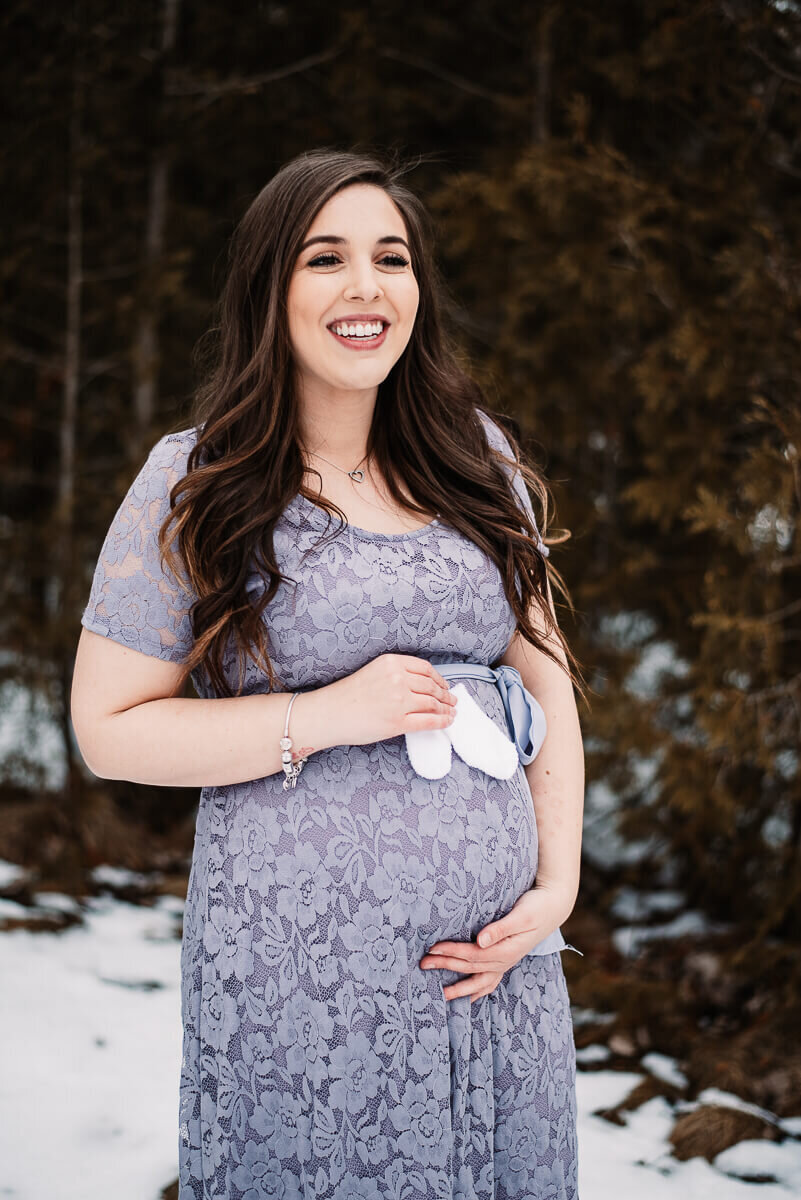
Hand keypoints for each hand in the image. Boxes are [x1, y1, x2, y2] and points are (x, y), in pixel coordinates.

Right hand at [324, 653, 456, 746]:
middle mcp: (398, 679)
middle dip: (445, 695)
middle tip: (452, 700)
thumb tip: (421, 684)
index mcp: (392, 663)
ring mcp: (399, 701)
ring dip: (446, 708)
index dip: (439, 678)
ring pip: (433, 703)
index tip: (444, 685)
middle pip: (432, 686)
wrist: (329, 714)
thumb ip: (397, 674)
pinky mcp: (398, 722)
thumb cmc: (347, 695)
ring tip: (451, 711)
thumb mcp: (374, 672)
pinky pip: (428, 721)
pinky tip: (447, 722)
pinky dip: (442, 721)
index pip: (425, 669)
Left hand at [419, 882, 574, 1002]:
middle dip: (446, 965)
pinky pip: (491, 980)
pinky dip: (479, 990)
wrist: (554, 906)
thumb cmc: (536, 907)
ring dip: (460, 986)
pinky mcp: (507, 958)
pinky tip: (470, 997)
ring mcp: (506, 961)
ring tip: (442, 994)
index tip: (432, 948)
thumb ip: (500, 928)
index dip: (451, 951)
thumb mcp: (521, 915)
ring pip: (479, 978)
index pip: (472, 953)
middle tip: (423, 964)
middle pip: (470, 966)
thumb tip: (480, 940)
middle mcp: (505, 960)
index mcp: (505, 949)